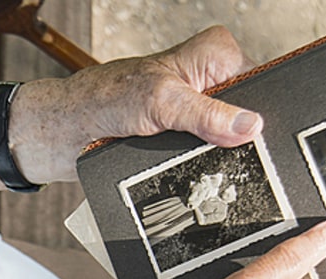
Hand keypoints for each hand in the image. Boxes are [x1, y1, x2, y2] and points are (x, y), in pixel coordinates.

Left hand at [9, 26, 260, 183]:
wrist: (65, 133)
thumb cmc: (103, 100)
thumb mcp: (161, 103)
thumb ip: (206, 113)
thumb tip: (250, 126)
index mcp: (214, 54)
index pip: (259, 84)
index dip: (259, 114)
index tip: (256, 141)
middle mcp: (208, 80)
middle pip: (245, 117)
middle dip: (236, 140)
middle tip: (223, 157)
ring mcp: (196, 111)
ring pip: (225, 143)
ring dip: (215, 159)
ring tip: (199, 166)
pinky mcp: (182, 138)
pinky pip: (204, 158)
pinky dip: (197, 170)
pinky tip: (191, 176)